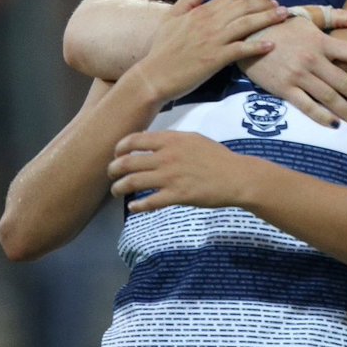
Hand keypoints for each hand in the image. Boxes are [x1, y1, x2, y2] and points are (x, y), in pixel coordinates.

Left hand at [108, 130, 245, 211]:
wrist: (235, 177)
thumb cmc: (216, 157)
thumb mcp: (193, 139)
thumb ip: (171, 140)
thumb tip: (150, 141)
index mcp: (171, 140)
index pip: (134, 140)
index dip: (119, 148)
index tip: (116, 154)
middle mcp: (166, 157)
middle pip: (128, 162)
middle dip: (113, 169)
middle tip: (111, 174)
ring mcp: (170, 177)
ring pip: (133, 182)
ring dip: (119, 187)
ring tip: (116, 191)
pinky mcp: (176, 196)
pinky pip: (149, 202)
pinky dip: (136, 206)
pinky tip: (133, 207)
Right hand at [132, 0, 287, 102]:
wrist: (154, 75)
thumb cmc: (161, 50)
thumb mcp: (170, 19)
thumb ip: (187, 1)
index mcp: (199, 13)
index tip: (263, 1)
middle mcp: (208, 23)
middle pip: (243, 8)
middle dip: (264, 5)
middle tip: (281, 6)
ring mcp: (213, 40)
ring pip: (246, 24)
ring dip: (267, 19)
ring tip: (283, 17)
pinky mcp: (215, 58)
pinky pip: (241, 49)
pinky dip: (257, 46)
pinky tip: (271, 45)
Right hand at [240, 11, 346, 127]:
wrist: (246, 36)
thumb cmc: (281, 25)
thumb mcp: (309, 16)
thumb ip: (338, 17)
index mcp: (321, 40)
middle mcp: (313, 59)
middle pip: (345, 81)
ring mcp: (298, 75)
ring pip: (329, 97)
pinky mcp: (284, 88)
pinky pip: (307, 106)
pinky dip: (322, 117)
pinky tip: (335, 124)